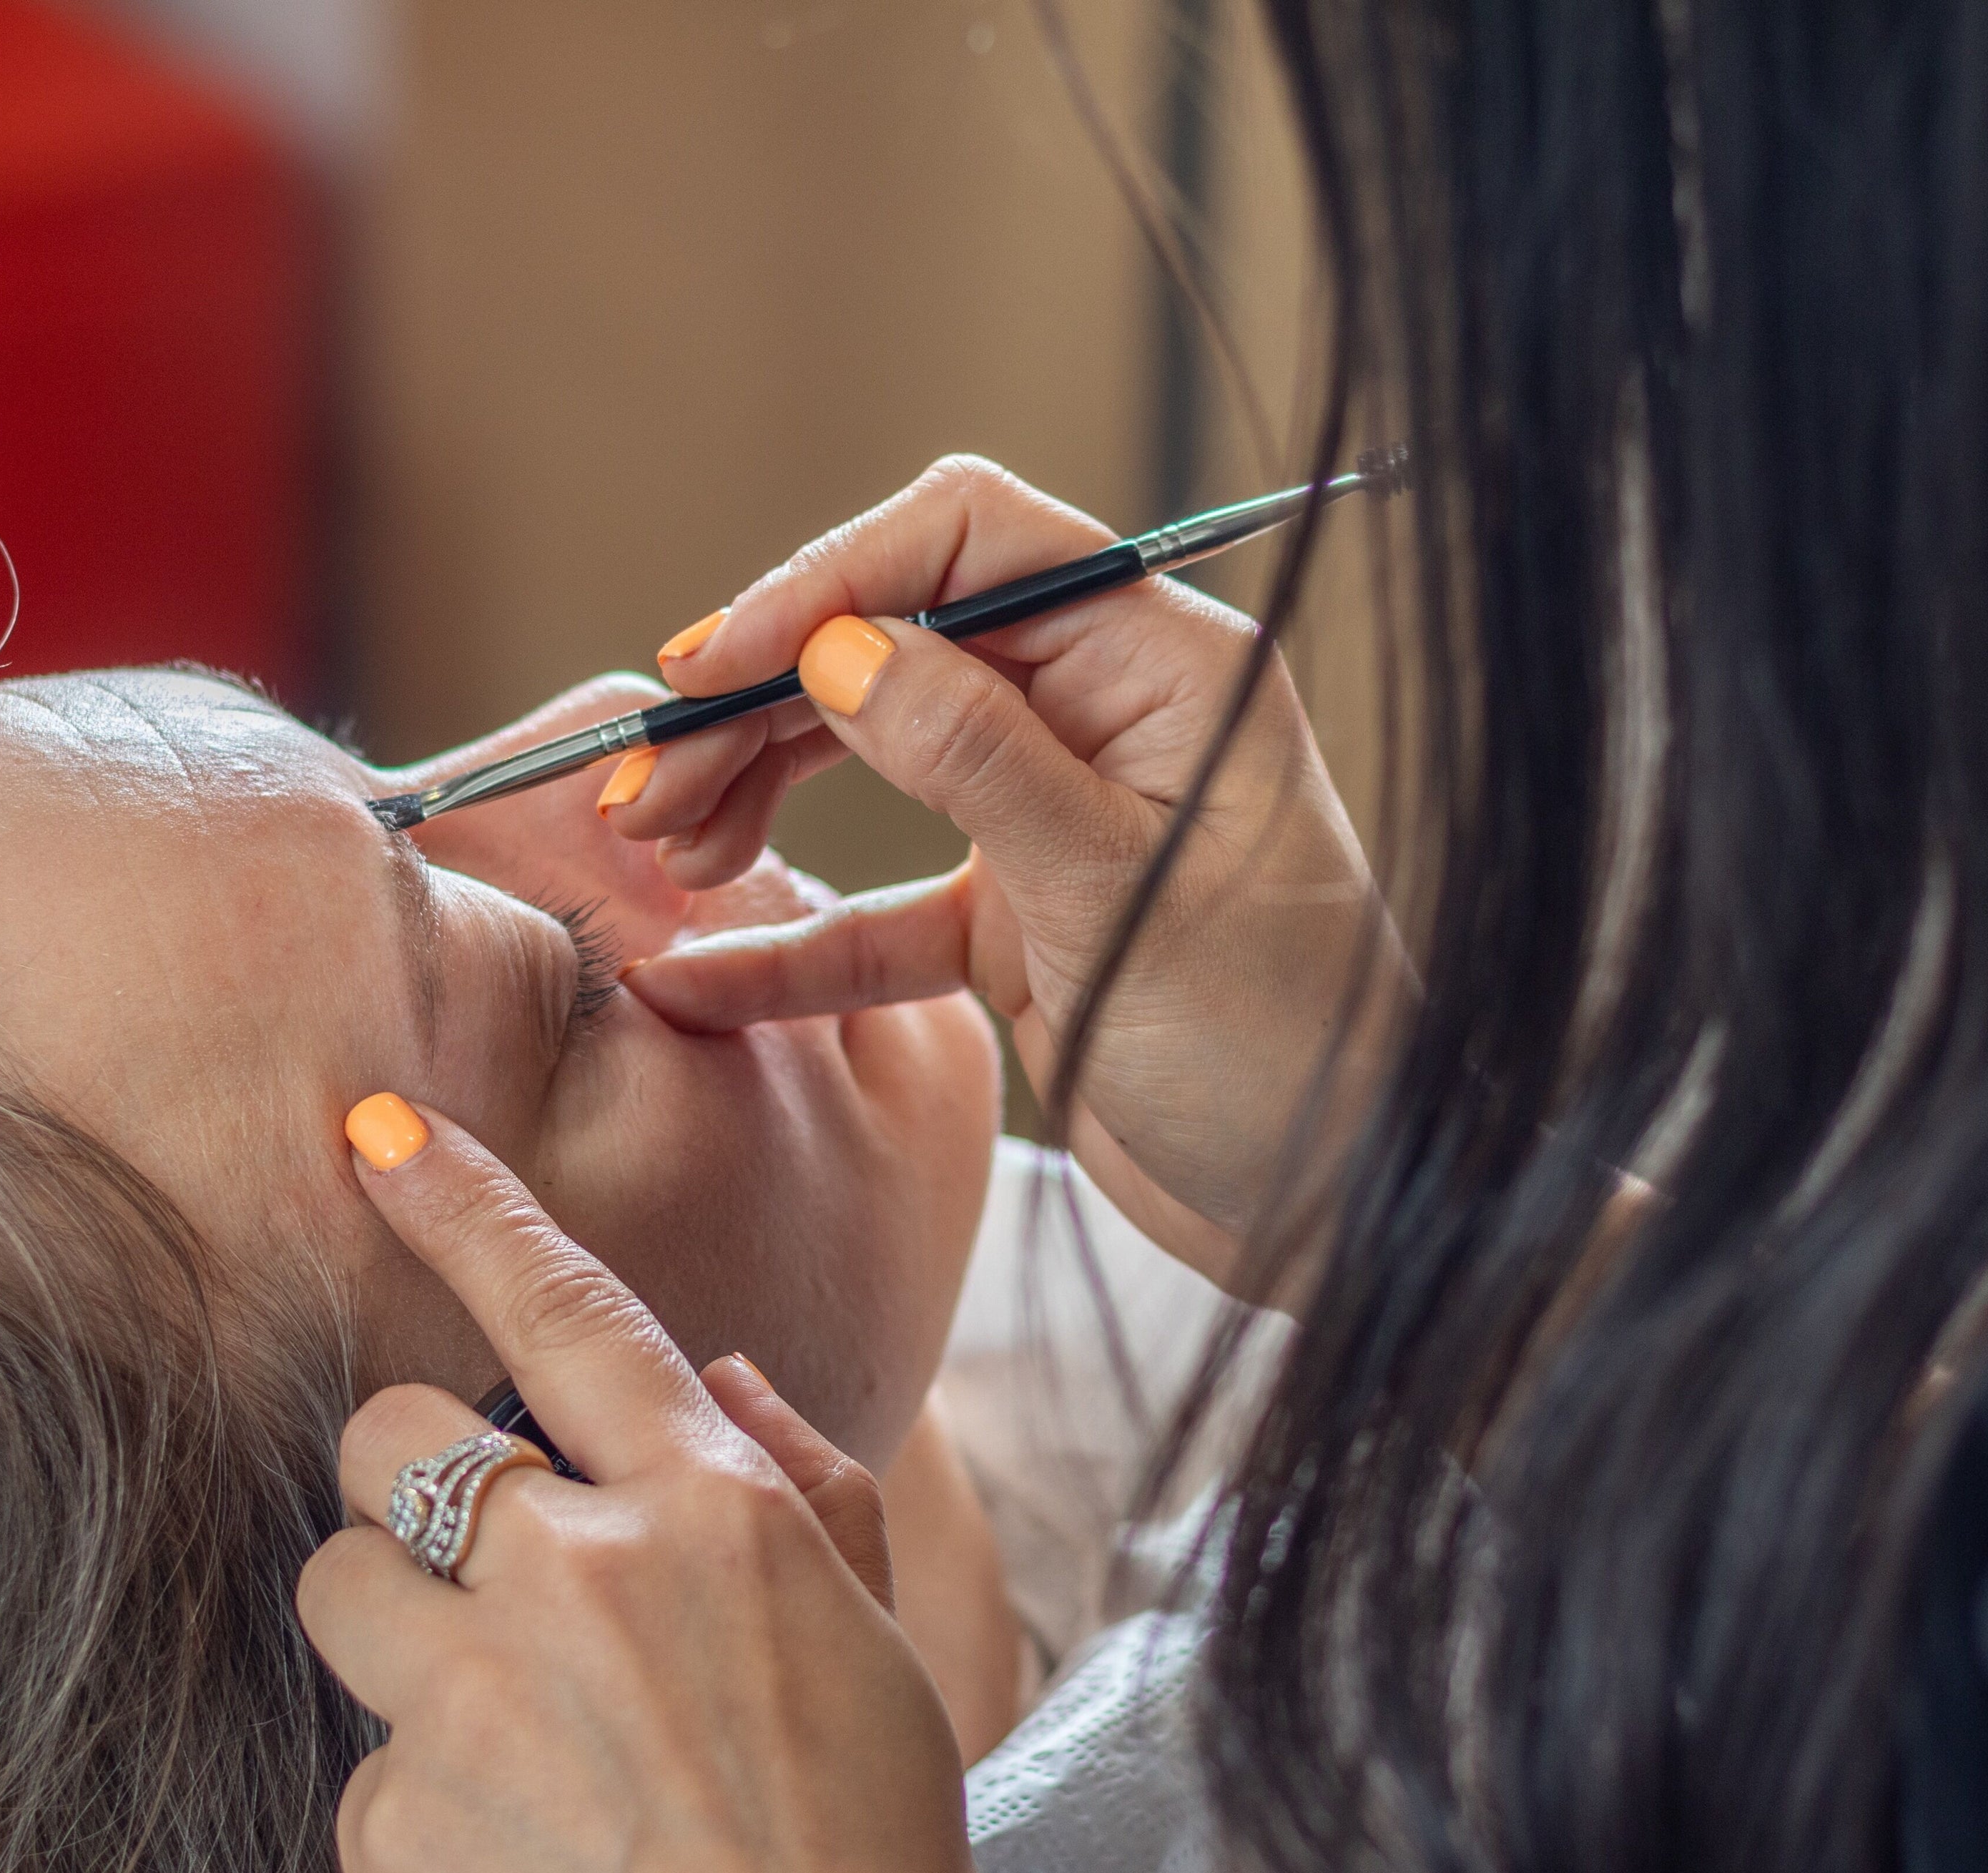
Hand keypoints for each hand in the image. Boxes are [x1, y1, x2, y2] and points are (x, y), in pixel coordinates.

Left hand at [297, 1100, 999, 1872]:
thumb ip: (801, 1479)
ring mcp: (472, 1710)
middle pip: (385, 1441)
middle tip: (484, 1563)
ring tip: (508, 1731)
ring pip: (336, 1588)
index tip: (375, 1134)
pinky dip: (423, 1804)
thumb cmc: (869, 1835)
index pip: (564, 1314)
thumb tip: (712, 1377)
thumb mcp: (881, 1636)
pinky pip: (360, 1772)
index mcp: (709, 1515)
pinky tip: (522, 1862)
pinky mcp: (395, 1837)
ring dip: (401, 1632)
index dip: (464, 1207)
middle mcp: (578, 1583)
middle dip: (409, 1479)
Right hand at [607, 456, 1403, 1273]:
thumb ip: (977, 760)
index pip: (968, 545)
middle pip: (894, 650)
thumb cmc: (1283, 1047)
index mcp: (1160, 665)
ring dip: (757, 797)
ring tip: (657, 854)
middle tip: (644, 788)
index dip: (824, 583)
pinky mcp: (1025, 926)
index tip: (708, 668)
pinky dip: (796, 941)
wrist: (1343, 1212)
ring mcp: (1058, 820)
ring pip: (871, 763)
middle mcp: (1105, 719)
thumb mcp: (1120, 891)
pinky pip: (886, 914)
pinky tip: (696, 974)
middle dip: (760, 704)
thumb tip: (840, 647)